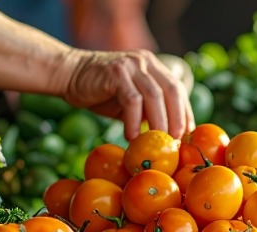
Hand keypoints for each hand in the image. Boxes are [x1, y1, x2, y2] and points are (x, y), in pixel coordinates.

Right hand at [63, 49, 193, 139]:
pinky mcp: (115, 72)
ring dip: (158, 122)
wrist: (69, 74)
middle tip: (175, 142)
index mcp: (154, 67)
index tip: (187, 135)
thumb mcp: (131, 100)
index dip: (185, 112)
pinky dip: (134, 120)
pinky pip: (132, 100)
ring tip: (155, 143)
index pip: (177, 89)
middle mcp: (146, 62)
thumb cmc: (102, 93)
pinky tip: (131, 136)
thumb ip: (148, 110)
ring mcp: (131, 65)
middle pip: (171, 90)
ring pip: (154, 96)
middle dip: (177, 118)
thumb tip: (168, 137)